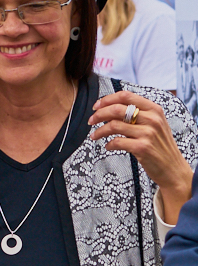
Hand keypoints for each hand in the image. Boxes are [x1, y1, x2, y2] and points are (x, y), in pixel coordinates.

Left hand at [90, 90, 193, 222]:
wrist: (173, 169)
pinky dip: (109, 144)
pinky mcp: (143, 147)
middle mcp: (152, 119)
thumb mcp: (154, 124)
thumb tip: (107, 107)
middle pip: (116, 109)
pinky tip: (108, 146)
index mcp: (154, 109)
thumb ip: (137, 113)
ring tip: (94, 135)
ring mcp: (148, 133)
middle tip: (91, 121)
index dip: (107, 99)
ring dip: (99, 130)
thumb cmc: (159, 145)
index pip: (126, 96)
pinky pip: (117, 141)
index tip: (96, 106)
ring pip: (113, 125)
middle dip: (99, 114)